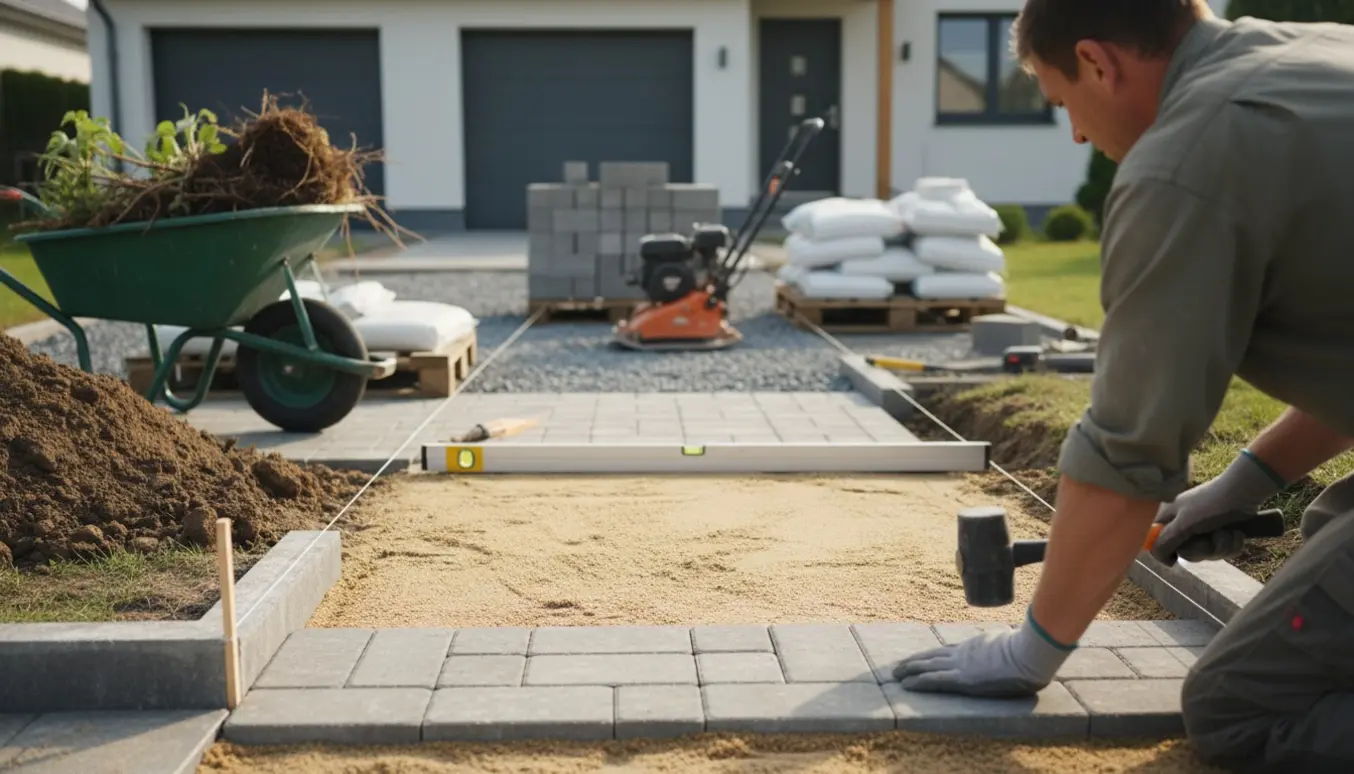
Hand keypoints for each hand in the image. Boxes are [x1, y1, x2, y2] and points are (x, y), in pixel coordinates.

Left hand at [893, 614, 1073, 697]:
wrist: (1027, 654)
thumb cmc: (1025, 648)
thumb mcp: (1010, 641)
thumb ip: (1004, 641)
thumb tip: (1012, 636)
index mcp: (974, 647)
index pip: (947, 652)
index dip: (931, 656)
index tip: (920, 659)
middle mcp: (963, 655)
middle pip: (932, 657)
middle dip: (914, 662)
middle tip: (898, 666)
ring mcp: (961, 666)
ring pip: (927, 667)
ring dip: (909, 671)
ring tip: (895, 674)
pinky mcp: (961, 678)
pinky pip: (934, 680)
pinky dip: (918, 681)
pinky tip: (906, 684)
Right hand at [1151, 451, 1283, 565]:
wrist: (1243, 492)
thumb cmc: (1209, 505)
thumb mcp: (1183, 523)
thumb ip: (1165, 541)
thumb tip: (1156, 556)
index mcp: (1171, 518)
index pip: (1157, 541)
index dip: (1166, 552)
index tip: (1174, 560)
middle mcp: (1185, 525)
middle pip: (1186, 552)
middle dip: (1202, 550)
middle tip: (1209, 541)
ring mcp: (1205, 530)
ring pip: (1207, 554)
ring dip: (1221, 547)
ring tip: (1227, 533)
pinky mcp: (1222, 533)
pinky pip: (1224, 551)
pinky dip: (1232, 544)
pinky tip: (1236, 533)